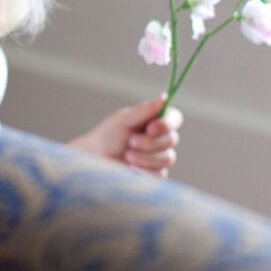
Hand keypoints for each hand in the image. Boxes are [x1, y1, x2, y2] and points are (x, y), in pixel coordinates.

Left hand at [67, 94, 182, 177]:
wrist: (96, 159)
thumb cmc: (107, 136)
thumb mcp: (124, 120)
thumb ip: (145, 110)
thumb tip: (164, 97)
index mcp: (154, 120)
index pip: (174, 118)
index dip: (167, 123)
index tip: (150, 128)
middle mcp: (160, 137)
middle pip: (172, 139)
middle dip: (149, 142)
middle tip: (130, 142)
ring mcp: (159, 156)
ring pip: (168, 157)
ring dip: (145, 157)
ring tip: (127, 155)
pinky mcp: (156, 173)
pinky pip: (160, 173)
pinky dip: (144, 169)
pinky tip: (131, 167)